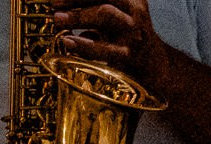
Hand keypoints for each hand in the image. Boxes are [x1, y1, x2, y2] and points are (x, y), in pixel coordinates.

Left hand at [51, 0, 177, 95]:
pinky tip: (68, 42)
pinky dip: (83, 44)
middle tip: (53, 4)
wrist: (156, 69)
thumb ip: (93, 10)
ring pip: (105, 14)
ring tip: (58, 19)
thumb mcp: (117, 18)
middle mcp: (135, 11)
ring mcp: (134, 33)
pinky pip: (104, 47)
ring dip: (78, 15)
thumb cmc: (128, 39)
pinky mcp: (130, 56)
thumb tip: (60, 9)